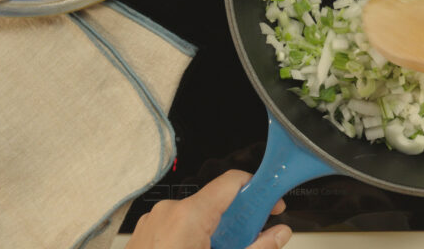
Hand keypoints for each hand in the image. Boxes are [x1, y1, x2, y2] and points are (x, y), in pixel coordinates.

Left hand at [126, 169, 291, 248]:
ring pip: (199, 214)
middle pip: (218, 201)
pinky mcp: (145, 232)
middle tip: (249, 240)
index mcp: (189, 216)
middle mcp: (169, 212)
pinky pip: (179, 224)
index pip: (233, 182)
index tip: (273, 204)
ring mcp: (154, 221)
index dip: (259, 190)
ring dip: (215, 231)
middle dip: (239, 219)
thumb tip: (278, 234)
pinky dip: (194, 236)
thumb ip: (257, 248)